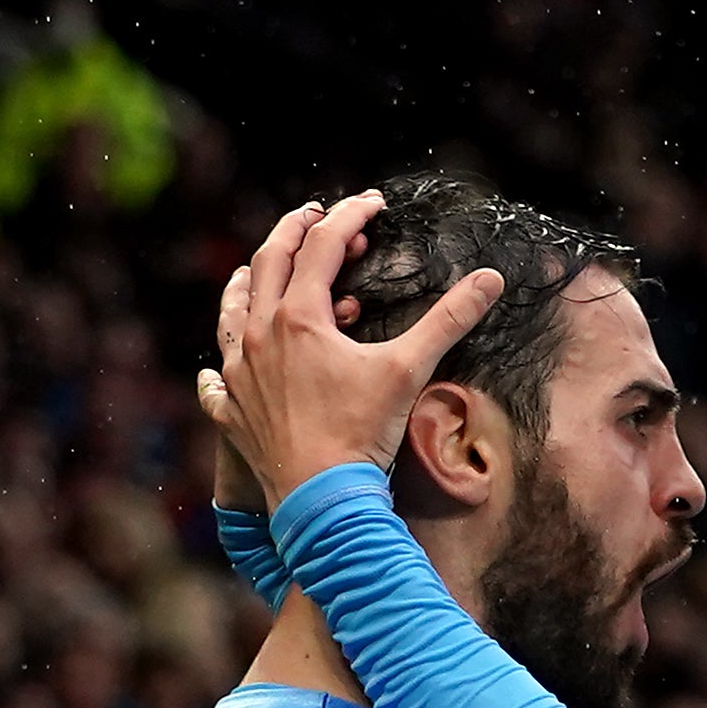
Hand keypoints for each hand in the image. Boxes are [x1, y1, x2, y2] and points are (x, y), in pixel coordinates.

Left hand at [196, 192, 503, 510]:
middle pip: (268, 262)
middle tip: (314, 217)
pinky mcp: (232, 413)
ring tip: (255, 273)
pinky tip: (218, 371)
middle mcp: (259, 335)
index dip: (350, 217)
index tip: (373, 205)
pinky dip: (218, 371)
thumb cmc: (363, 435)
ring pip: (231, 312)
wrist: (324, 502)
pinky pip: (215, 385)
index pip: (323, 246)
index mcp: (299, 316)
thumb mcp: (408, 371)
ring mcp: (238, 374)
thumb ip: (448, 321)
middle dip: (294, 232)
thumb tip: (491, 279)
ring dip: (246, 285)